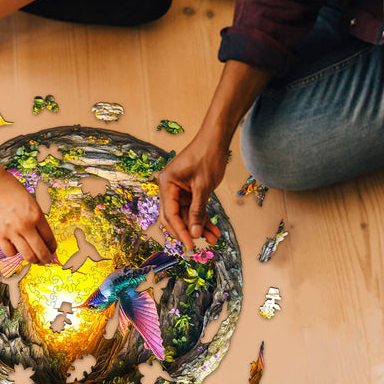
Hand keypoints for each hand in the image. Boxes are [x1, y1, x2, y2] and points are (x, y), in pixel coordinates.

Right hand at [0, 171, 56, 264]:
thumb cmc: (16, 193)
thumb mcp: (34, 204)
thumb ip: (38, 221)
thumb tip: (43, 240)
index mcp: (38, 216)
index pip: (50, 239)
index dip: (53, 248)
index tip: (52, 251)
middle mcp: (26, 225)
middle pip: (40, 251)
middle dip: (46, 259)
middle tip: (46, 260)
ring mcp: (12, 231)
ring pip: (27, 255)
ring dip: (33, 260)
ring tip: (34, 260)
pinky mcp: (0, 234)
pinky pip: (9, 252)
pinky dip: (14, 253)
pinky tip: (15, 249)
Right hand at [158, 132, 224, 250]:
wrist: (216, 138)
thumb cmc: (207, 156)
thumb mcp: (203, 187)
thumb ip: (198, 211)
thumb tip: (194, 233)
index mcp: (166, 184)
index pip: (170, 214)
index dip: (181, 232)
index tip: (191, 245)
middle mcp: (169, 187)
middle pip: (175, 217)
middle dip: (189, 231)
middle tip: (200, 245)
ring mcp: (178, 188)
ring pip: (186, 214)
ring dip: (198, 226)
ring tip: (214, 238)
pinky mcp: (188, 189)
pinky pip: (193, 208)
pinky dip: (202, 217)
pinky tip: (212, 229)